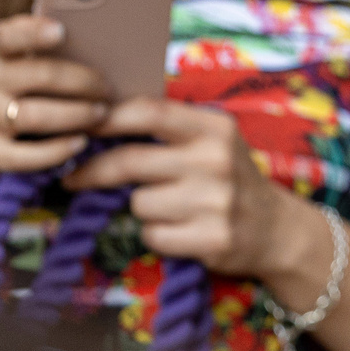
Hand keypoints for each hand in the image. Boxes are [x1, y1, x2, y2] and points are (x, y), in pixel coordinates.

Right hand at [0, 15, 108, 184]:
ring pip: (41, 116)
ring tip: (101, 112)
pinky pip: (29, 155)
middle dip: (83, 81)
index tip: (62, 30)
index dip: (34, 32)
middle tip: (108, 86)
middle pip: (41, 77)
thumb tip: (87, 40)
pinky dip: (59, 149)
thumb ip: (23, 45)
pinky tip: (79, 142)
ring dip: (79, 114)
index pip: (7, 34)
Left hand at [63, 98, 304, 276]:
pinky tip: (181, 229)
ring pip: (138, 203)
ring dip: (142, 208)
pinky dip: (156, 235)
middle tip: (73, 177)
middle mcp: (216, 160)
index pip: (148, 112)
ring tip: (172, 207)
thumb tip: (97, 123)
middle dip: (93, 170)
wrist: (276, 229)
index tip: (80, 126)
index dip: (108, 118)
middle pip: (130, 161)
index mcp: (214, 127)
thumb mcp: (211, 140)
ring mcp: (215, 201)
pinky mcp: (212, 239)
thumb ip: (167, 129)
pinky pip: (152, 235)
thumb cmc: (229, 177)